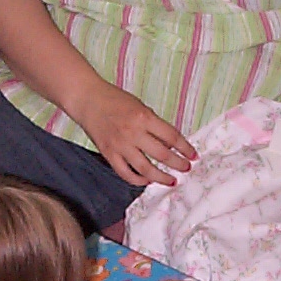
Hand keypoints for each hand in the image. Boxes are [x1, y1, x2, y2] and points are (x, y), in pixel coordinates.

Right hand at [73, 81, 197, 186]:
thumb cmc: (115, 100)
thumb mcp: (140, 106)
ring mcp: (120, 145)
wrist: (88, 100)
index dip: (185, 148)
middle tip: (186, 169)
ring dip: (161, 177)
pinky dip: (138, 180)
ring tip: (171, 180)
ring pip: (145, 169)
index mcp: (144, 117)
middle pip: (162, 155)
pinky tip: (147, 180)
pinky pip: (125, 173)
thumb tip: (170, 145)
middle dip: (178, 164)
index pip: (172, 137)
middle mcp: (133, 132)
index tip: (193, 155)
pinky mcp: (108, 154)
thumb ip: (154, 125)